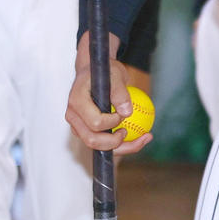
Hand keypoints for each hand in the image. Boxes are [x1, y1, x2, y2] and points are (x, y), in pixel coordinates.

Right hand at [65, 31, 151, 155]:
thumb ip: (119, 92)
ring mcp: (78, 126)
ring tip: (144, 139)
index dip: (113, 122)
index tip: (124, 113)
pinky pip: (104, 144)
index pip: (95, 122)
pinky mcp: (86, 131)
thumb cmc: (104, 72)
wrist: (95, 73)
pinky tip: (141, 138)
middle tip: (134, 133)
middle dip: (115, 143)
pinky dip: (122, 145)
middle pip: (92, 140)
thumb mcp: (115, 74)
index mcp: (76, 102)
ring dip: (123, 147)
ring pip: (98, 147)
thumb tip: (127, 112)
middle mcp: (73, 117)